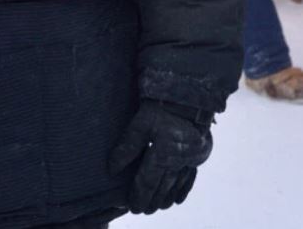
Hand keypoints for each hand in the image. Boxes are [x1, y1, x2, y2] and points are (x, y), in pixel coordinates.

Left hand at [108, 100, 212, 214]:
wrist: (189, 99)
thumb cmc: (160, 110)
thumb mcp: (139, 125)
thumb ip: (127, 147)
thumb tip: (112, 169)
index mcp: (162, 155)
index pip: (148, 181)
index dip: (139, 195)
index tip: (133, 207)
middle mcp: (177, 161)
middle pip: (162, 186)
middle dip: (152, 200)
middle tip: (143, 211)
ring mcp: (190, 159)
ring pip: (176, 184)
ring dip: (166, 197)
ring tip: (158, 207)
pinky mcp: (198, 155)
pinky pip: (190, 177)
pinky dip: (183, 189)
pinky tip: (178, 199)